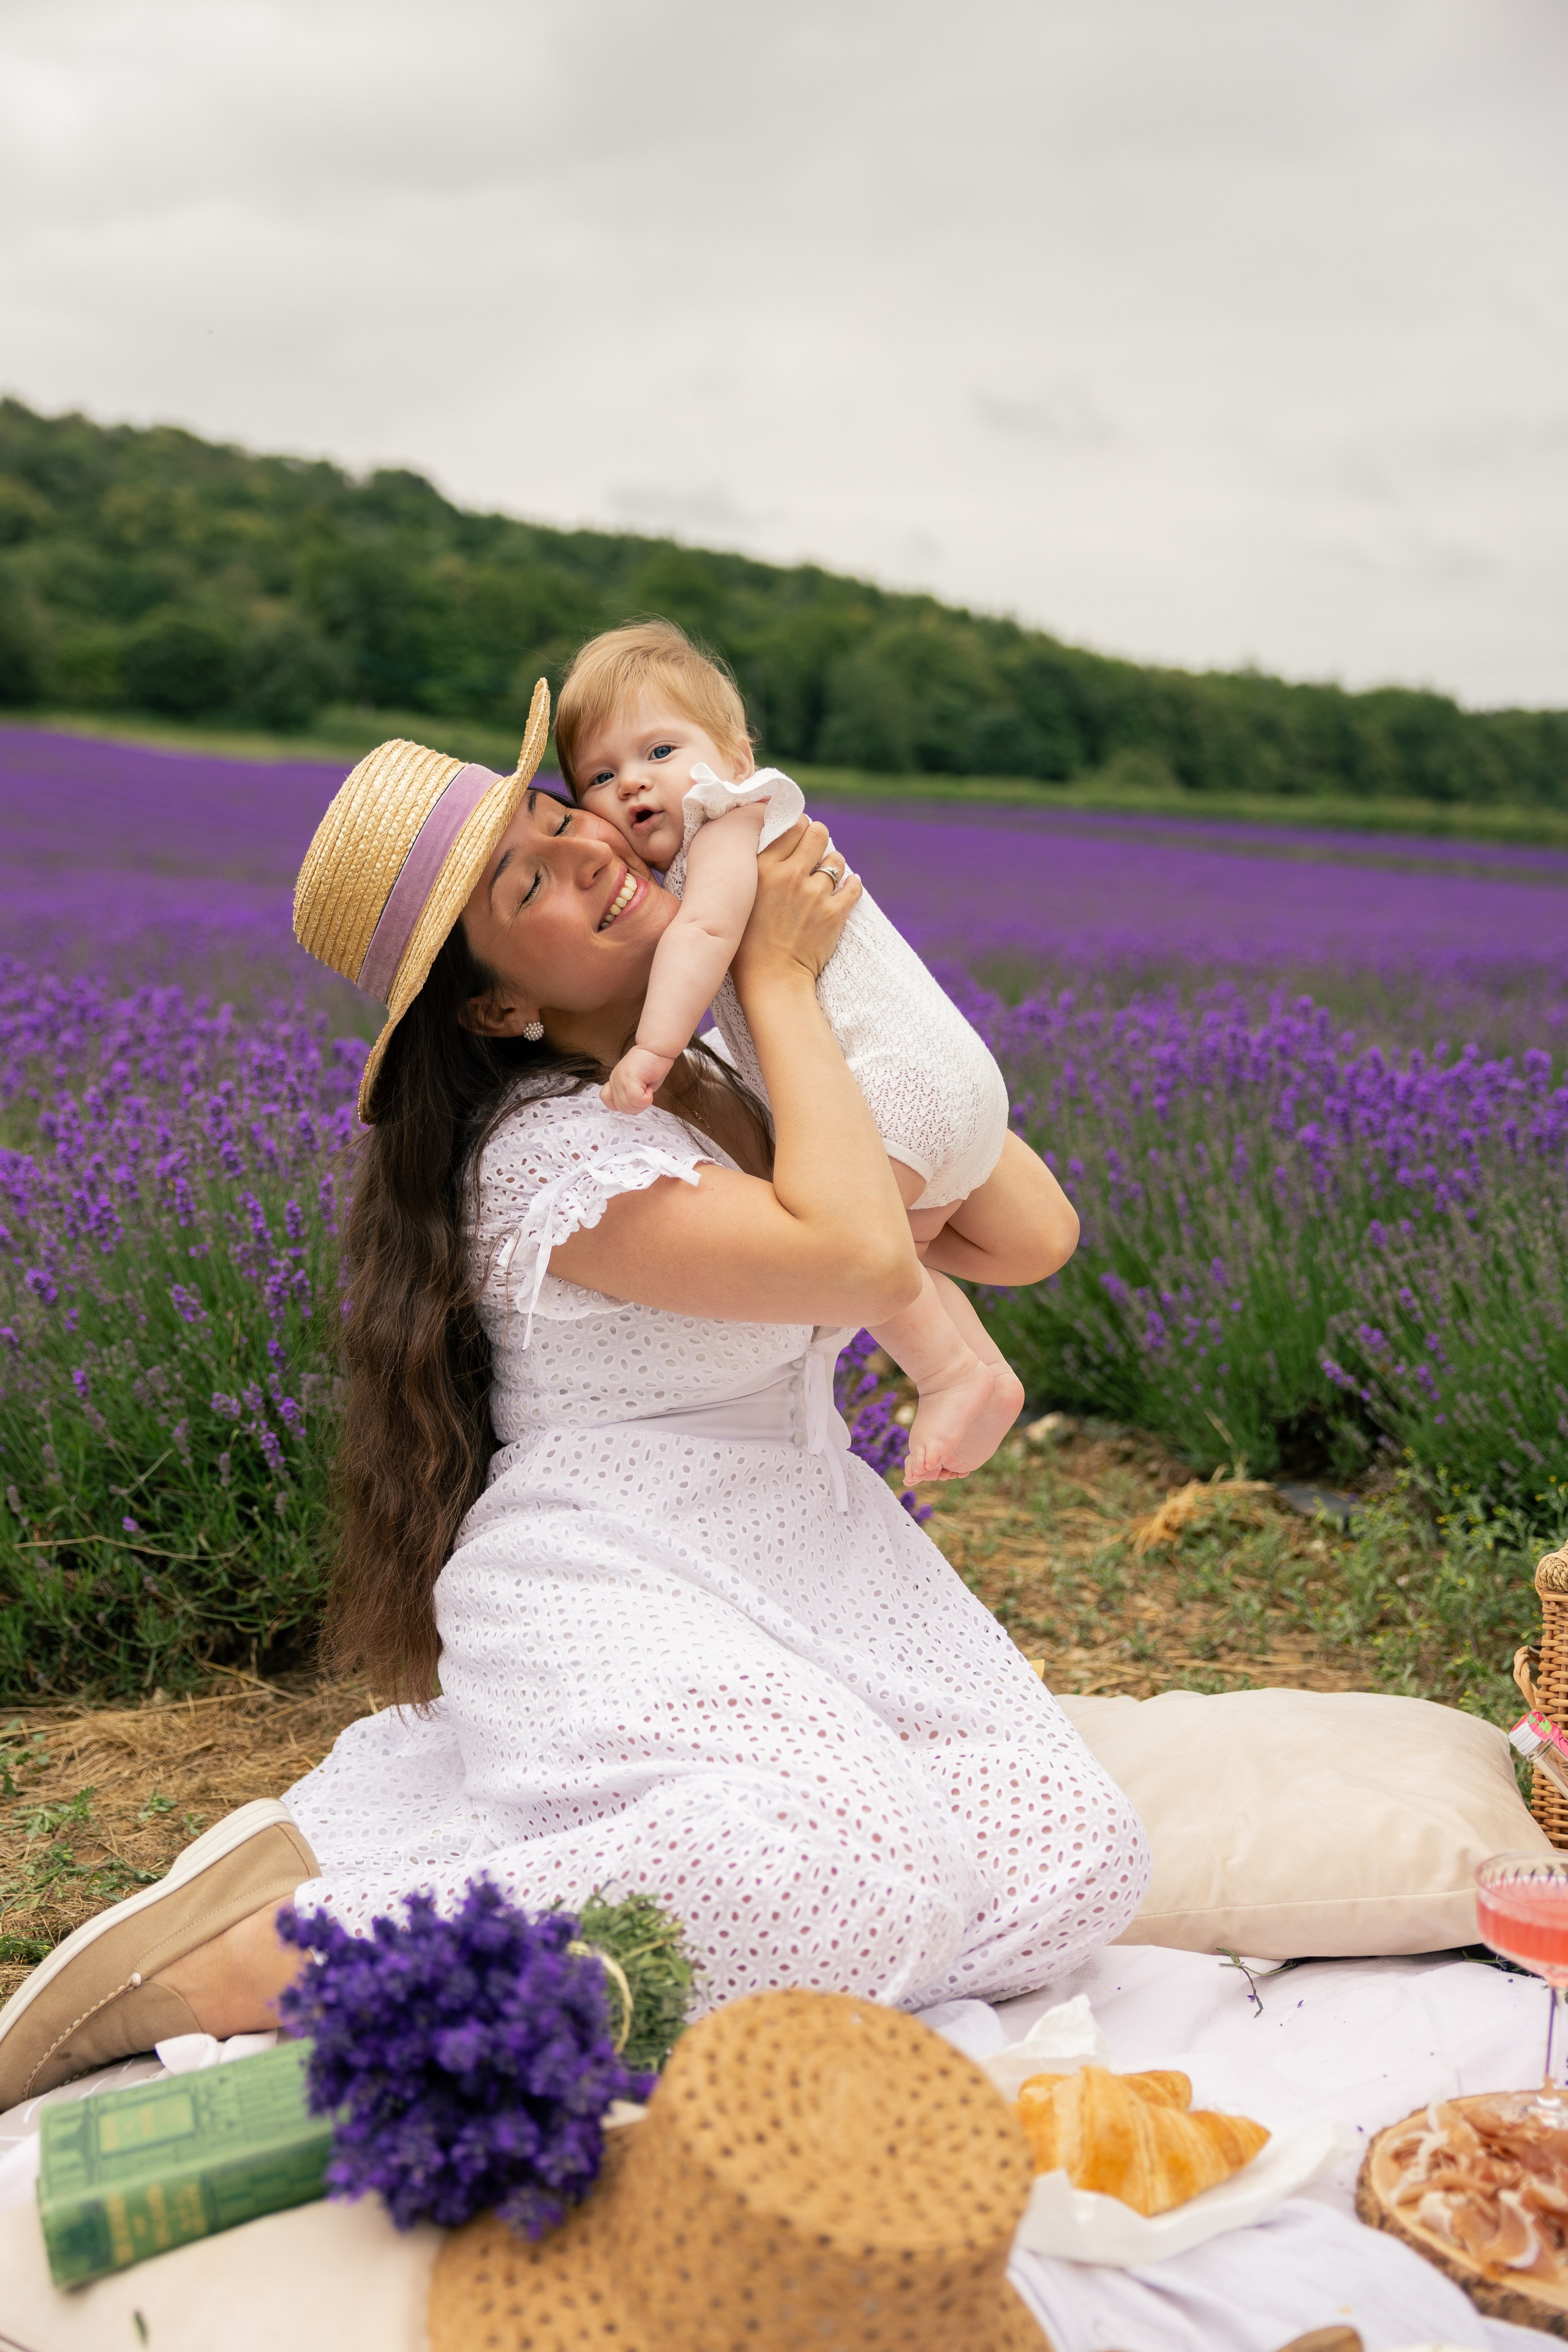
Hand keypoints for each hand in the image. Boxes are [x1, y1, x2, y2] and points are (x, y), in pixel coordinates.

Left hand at [601, 1045, 674, 1113]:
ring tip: (648, 1090)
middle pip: (621, 1108)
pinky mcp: (629, 1077)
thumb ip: (634, 1097)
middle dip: (637, 1107)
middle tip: (646, 1095)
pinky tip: (650, 1090)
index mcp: (615, 1081)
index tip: (635, 1100)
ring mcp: (620, 1078)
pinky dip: (646, 1100)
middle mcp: (615, 1080)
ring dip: (642, 1104)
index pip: (607, 1101)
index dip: (622, 1106)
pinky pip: (635, 1099)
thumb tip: (635, 1110)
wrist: (657, 1047)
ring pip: (628, 1106)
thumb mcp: (640, 1085)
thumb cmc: (652, 1063)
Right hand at [730, 818, 858, 996]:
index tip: (798, 833)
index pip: (790, 827)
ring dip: (834, 864)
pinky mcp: (835, 913)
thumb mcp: (739, 898)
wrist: (771, 980)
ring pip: (836, 860)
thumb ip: (754, 870)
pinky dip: (852, 885)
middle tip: (815, 847)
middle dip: (818, 837)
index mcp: (762, 869)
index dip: (798, 826)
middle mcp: (789, 875)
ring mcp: (815, 894)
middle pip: (817, 834)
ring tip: (827, 873)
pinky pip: (853, 887)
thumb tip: (768, 845)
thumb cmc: (746, 944)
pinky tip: (849, 886)